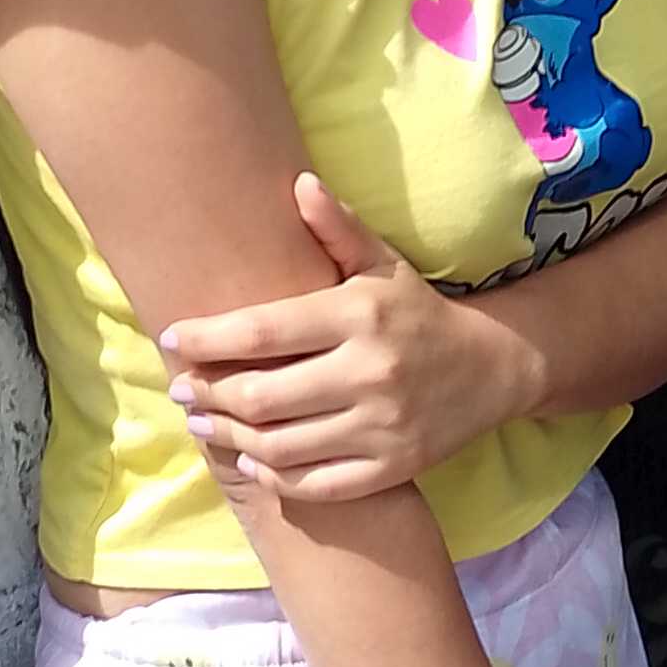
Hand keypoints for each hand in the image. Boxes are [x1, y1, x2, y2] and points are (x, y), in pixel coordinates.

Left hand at [159, 176, 533, 505]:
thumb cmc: (419, 312)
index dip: (207, 338)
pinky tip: (251, 459)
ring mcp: (382, 426)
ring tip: (203, 423)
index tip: (172, 339)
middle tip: (180, 390)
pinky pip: (316, 483)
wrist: (493, 369)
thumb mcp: (384, 265)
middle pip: (261, 396)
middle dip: (208, 394)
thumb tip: (299, 183)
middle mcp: (370, 372)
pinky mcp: (392, 467)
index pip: (262, 329)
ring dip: (229, 436)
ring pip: (280, 446)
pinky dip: (275, 476)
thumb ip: (338, 228)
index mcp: (359, 315)